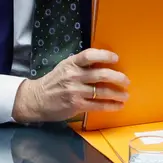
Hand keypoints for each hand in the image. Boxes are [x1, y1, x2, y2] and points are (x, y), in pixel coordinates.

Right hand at [12, 48, 129, 122]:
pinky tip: (118, 106)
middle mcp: (74, 75)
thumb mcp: (64, 67)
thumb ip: (81, 65)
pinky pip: (98, 105)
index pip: (89, 55)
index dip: (104, 55)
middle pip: (101, 74)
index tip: (116, 59)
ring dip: (117, 94)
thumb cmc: (54, 81)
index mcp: (71, 63)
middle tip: (126, 81)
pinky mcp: (76, 105)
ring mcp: (75, 91)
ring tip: (125, 95)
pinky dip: (110, 106)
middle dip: (118, 78)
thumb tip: (103, 64)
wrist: (37, 99)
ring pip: (102, 92)